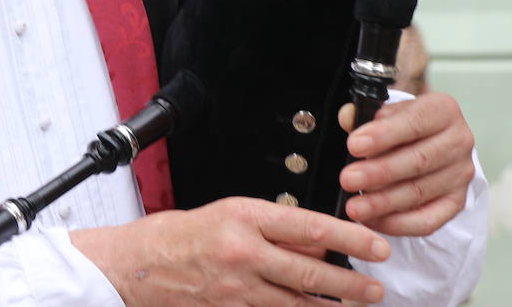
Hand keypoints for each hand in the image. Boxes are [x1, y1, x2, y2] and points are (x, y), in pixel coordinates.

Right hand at [71, 197, 390, 305]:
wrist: (133, 266)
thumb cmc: (177, 235)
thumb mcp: (227, 214)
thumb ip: (272, 230)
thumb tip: (314, 246)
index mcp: (243, 218)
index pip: (309, 228)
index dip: (349, 238)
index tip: (376, 245)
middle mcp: (242, 254)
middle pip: (310, 274)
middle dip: (351, 284)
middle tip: (377, 288)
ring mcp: (236, 290)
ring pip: (297, 304)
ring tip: (357, 306)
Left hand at [336, 93, 475, 236]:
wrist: (428, 142)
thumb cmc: (401, 125)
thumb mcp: (385, 111)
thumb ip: (364, 113)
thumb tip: (348, 117)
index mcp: (443, 110)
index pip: (414, 122)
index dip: (383, 135)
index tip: (353, 146)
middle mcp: (459, 141)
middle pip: (418, 161)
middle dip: (379, 172)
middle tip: (348, 179)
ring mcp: (460, 174)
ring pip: (420, 192)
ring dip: (383, 202)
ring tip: (355, 206)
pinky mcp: (456, 202)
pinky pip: (428, 220)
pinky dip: (398, 224)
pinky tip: (372, 220)